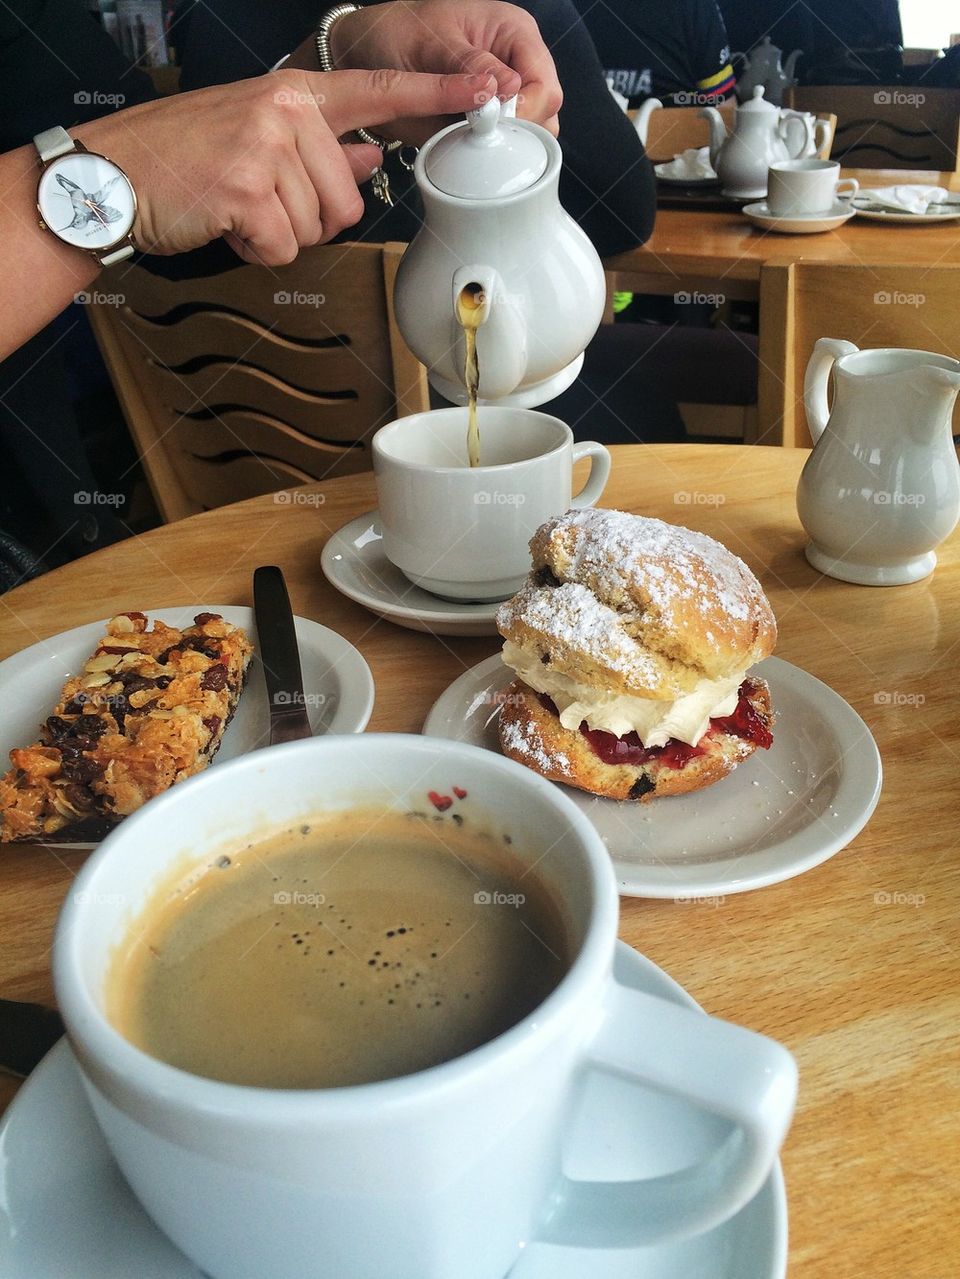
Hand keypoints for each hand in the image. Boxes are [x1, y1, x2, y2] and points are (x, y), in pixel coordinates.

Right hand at [76, 67, 497, 264]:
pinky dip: (256, 251)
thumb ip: (320, 144)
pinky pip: (286, 247)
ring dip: (280, 234)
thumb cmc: (182, 160)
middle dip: (310, 217)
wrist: (111, 174)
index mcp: (294, 94)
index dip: (438, 91)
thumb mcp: (255, 136)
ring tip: (236, 207)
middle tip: (258, 200)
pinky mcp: (249, 189)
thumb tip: (368, 151)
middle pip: (349, 196)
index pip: (380, 90)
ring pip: (320, 226)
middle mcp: (286, 111)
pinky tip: (225, 224)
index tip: (487, 88)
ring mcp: (267, 147)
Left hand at [327, 0, 562, 141]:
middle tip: (483, 142)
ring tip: (475, 146)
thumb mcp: (430, 41)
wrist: (367, 55)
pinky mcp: (489, 122)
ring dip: (510, 148)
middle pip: (546, 112)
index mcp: (514, 34)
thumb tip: (505, 88)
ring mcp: (505, 97)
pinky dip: (493, 156)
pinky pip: (505, 146)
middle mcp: (517, 65)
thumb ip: (468, 65)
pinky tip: (471, 153)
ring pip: (533, 134)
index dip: (526, 111)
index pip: (544, 83)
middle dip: (520, 132)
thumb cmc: (398, 33)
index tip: (494, 127)